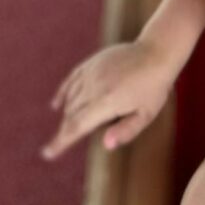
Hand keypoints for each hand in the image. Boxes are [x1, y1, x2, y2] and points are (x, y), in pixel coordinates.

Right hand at [41, 40, 174, 160]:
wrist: (157, 52)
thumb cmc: (154, 87)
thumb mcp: (147, 114)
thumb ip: (126, 131)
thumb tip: (105, 144)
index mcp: (107, 102)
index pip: (77, 126)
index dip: (61, 141)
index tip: (47, 153)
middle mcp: (96, 86)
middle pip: (72, 114)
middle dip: (65, 130)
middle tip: (60, 144)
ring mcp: (93, 72)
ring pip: (71, 98)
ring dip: (67, 114)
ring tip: (68, 127)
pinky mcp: (93, 62)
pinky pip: (72, 78)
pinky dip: (63, 92)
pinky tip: (57, 104)